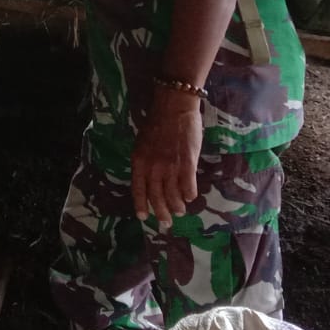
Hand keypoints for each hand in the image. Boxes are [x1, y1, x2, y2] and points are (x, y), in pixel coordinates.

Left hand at [131, 88, 201, 222]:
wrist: (174, 107)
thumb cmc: (157, 122)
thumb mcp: (142, 142)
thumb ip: (145, 160)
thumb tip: (150, 177)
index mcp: (139, 161)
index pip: (138, 189)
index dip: (141, 204)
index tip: (143, 217)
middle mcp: (152, 168)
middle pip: (156, 197)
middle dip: (161, 212)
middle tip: (166, 222)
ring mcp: (170, 167)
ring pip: (173, 195)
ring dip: (177, 206)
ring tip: (180, 211)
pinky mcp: (187, 164)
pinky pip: (188, 187)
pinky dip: (190, 195)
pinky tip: (191, 197)